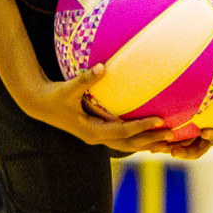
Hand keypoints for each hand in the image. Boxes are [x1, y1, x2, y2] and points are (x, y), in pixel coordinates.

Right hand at [22, 63, 176, 152]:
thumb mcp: (68, 88)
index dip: (142, 126)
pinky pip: (121, 139)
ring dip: (146, 142)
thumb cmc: (54, 96)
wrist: (39, 105)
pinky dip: (136, 138)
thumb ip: (85, 79)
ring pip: (126, 144)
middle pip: (129, 143)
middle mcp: (96, 137)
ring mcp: (97, 137)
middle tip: (173, 134)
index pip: (122, 131)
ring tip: (167, 139)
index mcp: (91, 131)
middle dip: (150, 139)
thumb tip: (102, 67)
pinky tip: (150, 134)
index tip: (159, 120)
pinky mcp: (97, 132)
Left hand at [160, 95, 212, 159]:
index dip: (210, 136)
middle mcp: (209, 139)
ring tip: (155, 148)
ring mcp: (197, 137)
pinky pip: (174, 140)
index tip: (204, 131)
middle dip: (184, 150)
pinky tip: (150, 143)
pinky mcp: (187, 133)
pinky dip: (164, 142)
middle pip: (195, 149)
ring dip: (170, 149)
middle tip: (172, 150)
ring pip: (181, 147)